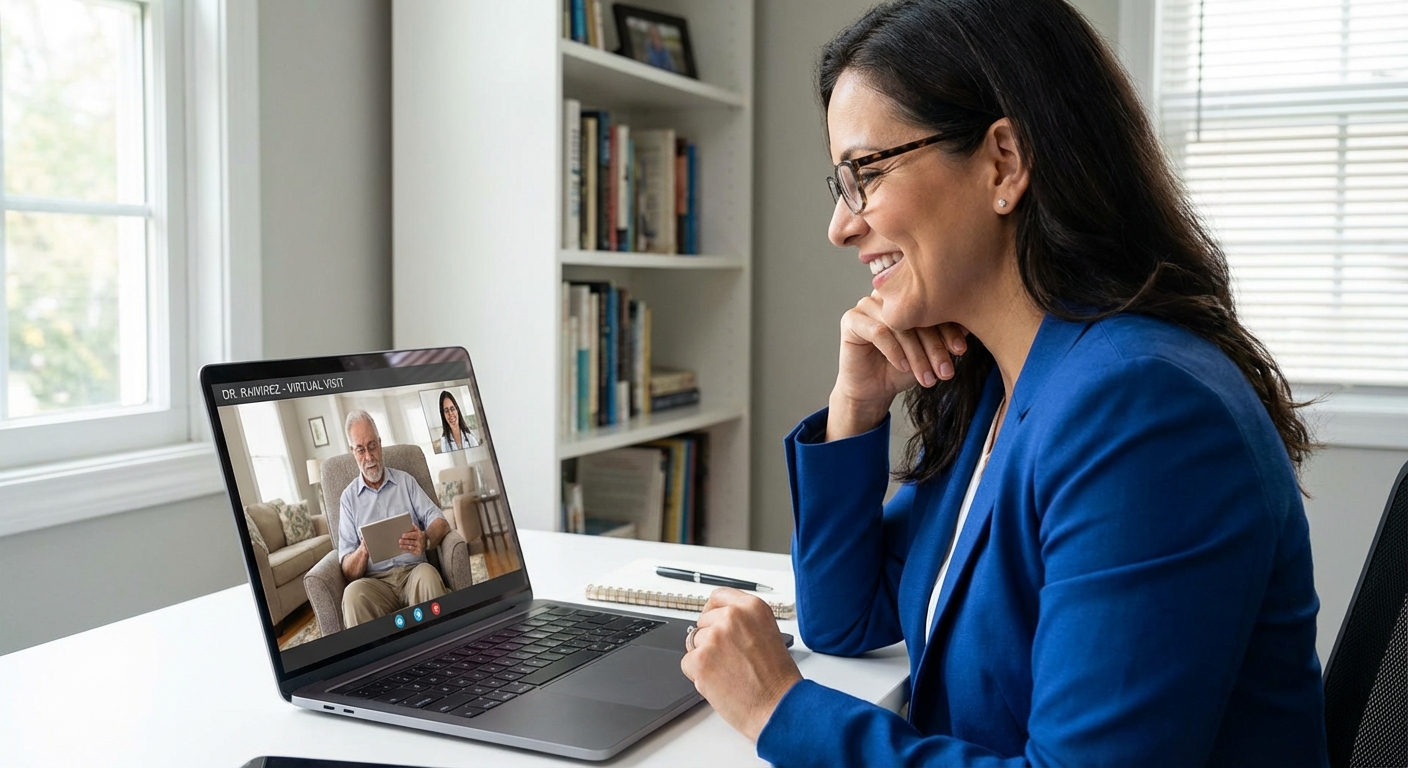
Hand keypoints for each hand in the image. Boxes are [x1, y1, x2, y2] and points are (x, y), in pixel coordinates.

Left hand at [399, 527, 425, 555]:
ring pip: (411, 547)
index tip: (403, 535)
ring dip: (405, 546)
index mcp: (419, 535)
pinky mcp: (418, 552)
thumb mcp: (418, 530)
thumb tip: (411, 524)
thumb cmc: (419, 535)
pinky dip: (407, 550)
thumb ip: (414, 527)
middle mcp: (420, 542)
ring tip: (400, 545)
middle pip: (411, 542)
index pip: (413, 535)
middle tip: (400, 541)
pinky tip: (404, 549)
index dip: (408, 535)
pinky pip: (412, 551)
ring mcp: (419, 547)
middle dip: (405, 542)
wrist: (427, 542)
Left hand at [679, 588, 801, 742]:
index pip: (719, 596)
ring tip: (729, 673)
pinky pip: (687, 663)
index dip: (713, 612)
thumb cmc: (777, 679)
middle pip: (703, 622)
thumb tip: (719, 622)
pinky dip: (698, 675)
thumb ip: (744, 623)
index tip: (712, 620)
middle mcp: (732, 617)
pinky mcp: (700, 659)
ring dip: (705, 658)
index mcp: (752, 608)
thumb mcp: (768, 634)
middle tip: (729, 660)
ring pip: (694, 643)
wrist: (777, 707)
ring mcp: (715, 637)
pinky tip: (720, 682)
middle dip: (710, 640)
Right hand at [829, 292, 967, 438]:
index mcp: (908, 296)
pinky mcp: (851, 320)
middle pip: (916, 315)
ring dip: (916, 354)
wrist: (874, 390)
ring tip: (927, 377)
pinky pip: (877, 331)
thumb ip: (945, 336)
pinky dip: (894, 351)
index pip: (932, 306)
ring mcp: (868, 305)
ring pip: (899, 325)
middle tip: (945, 371)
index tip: (961, 350)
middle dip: (934, 346)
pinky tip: (903, 367)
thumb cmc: (904, 367)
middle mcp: (888, 296)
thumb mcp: (931, 353)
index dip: (949, 328)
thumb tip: (968, 325)